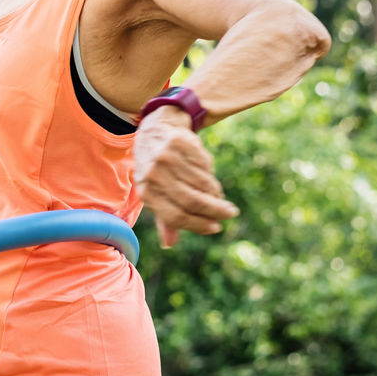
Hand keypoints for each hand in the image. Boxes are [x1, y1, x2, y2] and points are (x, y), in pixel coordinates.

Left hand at [132, 115, 239, 247]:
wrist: (153, 131)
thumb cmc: (155, 170)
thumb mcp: (154, 192)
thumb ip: (164, 218)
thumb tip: (169, 244)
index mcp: (146, 192)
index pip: (176, 216)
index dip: (198, 225)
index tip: (216, 227)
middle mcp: (154, 174)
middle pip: (192, 200)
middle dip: (215, 210)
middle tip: (230, 213)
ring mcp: (166, 157)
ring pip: (201, 183)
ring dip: (215, 194)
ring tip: (220, 198)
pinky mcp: (179, 142)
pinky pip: (204, 165)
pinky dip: (211, 174)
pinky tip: (210, 177)